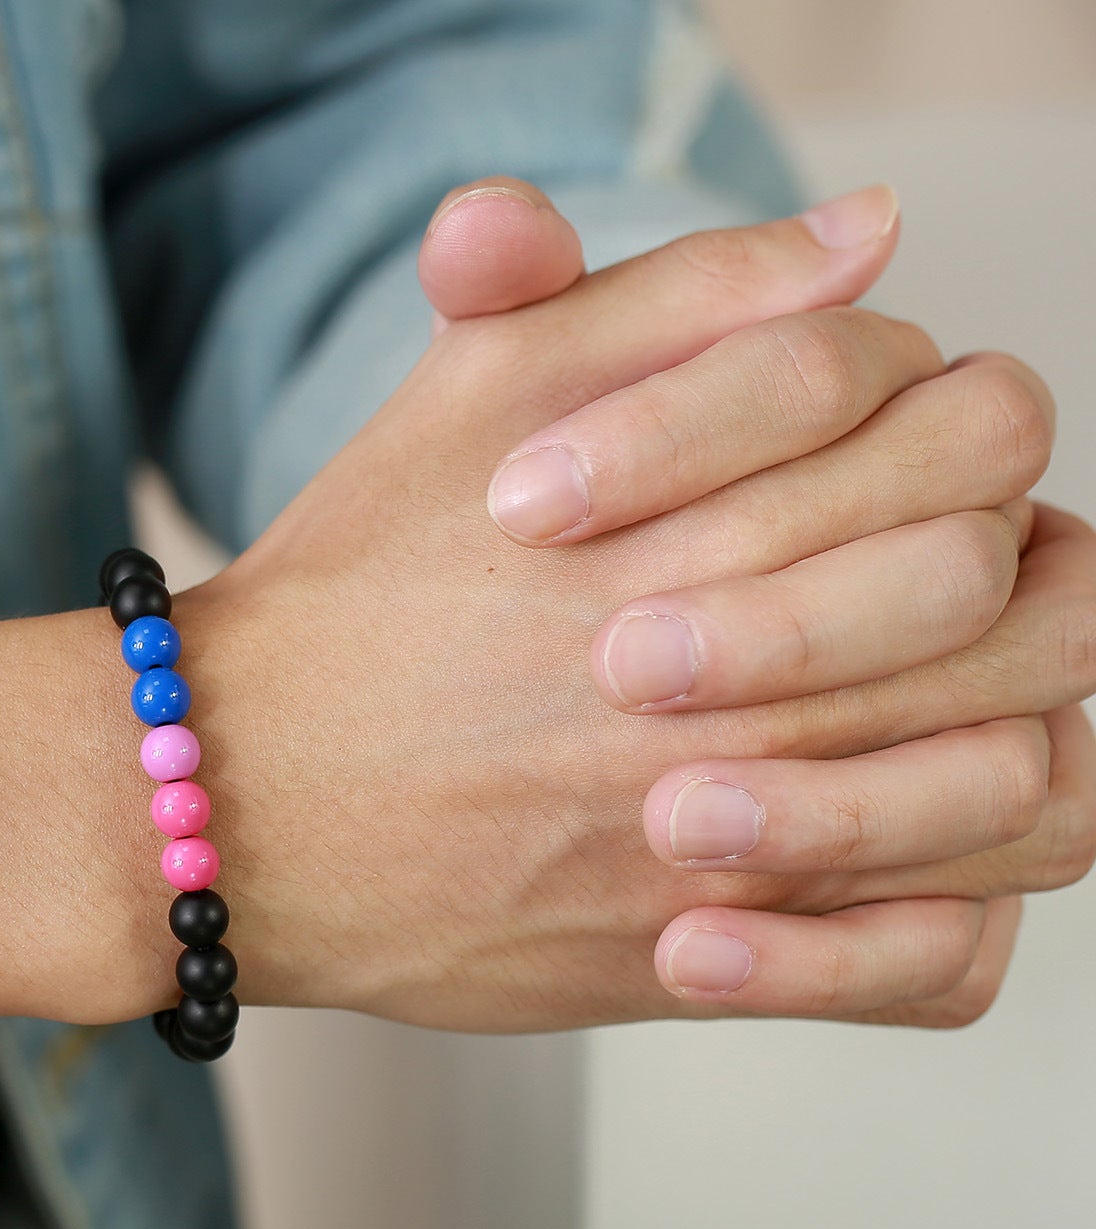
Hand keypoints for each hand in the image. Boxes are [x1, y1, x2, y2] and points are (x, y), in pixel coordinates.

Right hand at [0, 198, 1095, 1042]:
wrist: (238, 797)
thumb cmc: (356, 590)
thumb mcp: (474, 392)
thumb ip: (670, 293)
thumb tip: (866, 232)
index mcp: (703, 523)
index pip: (959, 435)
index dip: (944, 421)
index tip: (875, 449)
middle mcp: (738, 691)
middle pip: (1026, 606)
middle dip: (1006, 563)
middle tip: (937, 574)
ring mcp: (731, 843)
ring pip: (1019, 790)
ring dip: (1016, 728)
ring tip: (938, 708)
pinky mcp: (701, 965)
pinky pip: (932, 971)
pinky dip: (953, 914)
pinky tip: (890, 852)